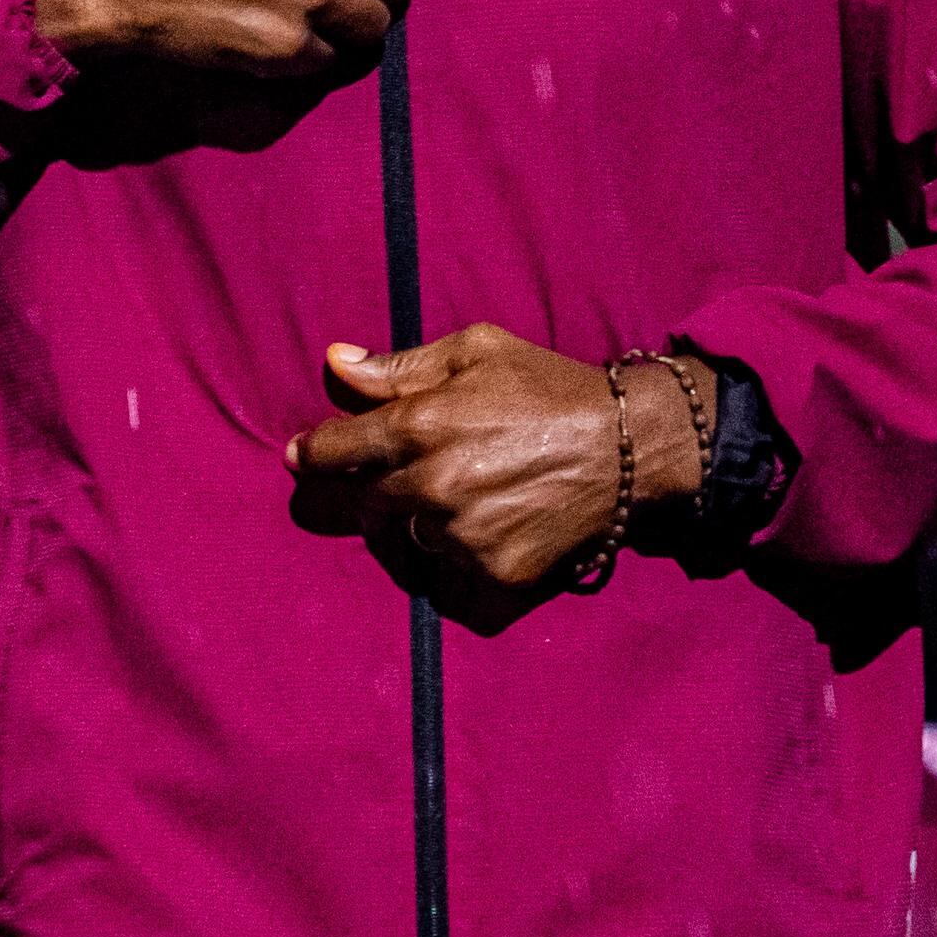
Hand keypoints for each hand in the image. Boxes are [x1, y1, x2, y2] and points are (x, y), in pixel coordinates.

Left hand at [287, 325, 708, 588]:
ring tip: (457, 504)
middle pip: (360, 505)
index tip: (306, 457)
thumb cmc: (550, 388)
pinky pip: (446, 583)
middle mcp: (431, 486)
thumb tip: (335, 363)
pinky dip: (455, 567)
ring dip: (417, 528)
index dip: (314, 453)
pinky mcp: (494, 578)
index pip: (332, 452)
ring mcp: (461, 538)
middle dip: (368, 492)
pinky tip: (482, 538)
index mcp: (419, 426)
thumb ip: (400, 366)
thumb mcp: (477, 352)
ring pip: (405, 544)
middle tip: (400, 480)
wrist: (630, 447)